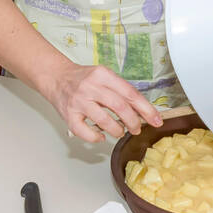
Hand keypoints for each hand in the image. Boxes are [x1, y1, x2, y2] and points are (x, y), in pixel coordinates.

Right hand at [44, 63, 163, 143]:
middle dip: (133, 122)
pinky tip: (101, 136)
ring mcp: (78, 101)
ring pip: (104, 120)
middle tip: (137, 129)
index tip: (156, 120)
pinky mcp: (68, 114)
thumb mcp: (104, 76)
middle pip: (120, 107)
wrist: (56, 76)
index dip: (146, 109)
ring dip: (117, 130)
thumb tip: (143, 111)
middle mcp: (91, 87)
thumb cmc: (83, 78)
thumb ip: (121, 91)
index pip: (131, 93)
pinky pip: (84, 131)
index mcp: (103, 75)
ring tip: (120, 132)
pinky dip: (95, 137)